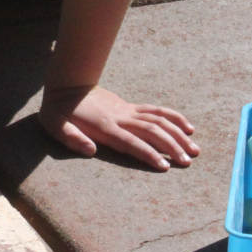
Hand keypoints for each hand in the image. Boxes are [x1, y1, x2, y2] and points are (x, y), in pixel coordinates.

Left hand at [36, 85, 199, 170]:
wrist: (66, 84)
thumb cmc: (59, 111)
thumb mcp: (56, 126)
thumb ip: (72, 139)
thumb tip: (90, 150)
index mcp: (104, 128)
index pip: (131, 143)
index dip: (148, 154)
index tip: (165, 166)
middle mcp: (121, 119)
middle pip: (152, 132)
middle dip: (172, 146)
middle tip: (188, 161)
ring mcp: (127, 111)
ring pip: (159, 121)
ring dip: (178, 134)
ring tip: (194, 149)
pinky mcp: (130, 107)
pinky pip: (156, 111)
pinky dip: (173, 117)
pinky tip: (187, 127)